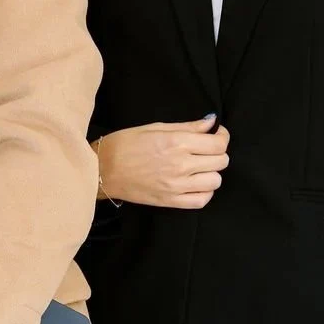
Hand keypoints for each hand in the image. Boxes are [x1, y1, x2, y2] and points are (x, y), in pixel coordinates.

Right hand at [95, 117, 230, 208]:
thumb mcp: (156, 127)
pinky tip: (196, 185)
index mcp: (177, 143)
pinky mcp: (169, 201)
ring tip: (200, 169)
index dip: (222, 137)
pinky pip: (201, 200)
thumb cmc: (125, 144)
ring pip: (215, 181)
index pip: (219, 143)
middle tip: (205, 151)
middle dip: (217, 154)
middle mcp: (180, 165)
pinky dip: (204, 192)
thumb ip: (188, 126)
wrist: (101, 170)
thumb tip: (211, 122)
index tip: (215, 136)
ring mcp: (175, 186)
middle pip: (221, 162)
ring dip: (211, 174)